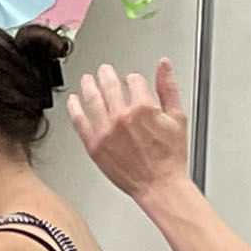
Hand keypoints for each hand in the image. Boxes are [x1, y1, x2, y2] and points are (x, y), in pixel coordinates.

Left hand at [67, 60, 193, 199]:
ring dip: (88, 85)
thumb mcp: (177, 117)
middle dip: (106, 74)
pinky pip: (79, 122)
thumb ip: (168, 88)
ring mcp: (105, 131)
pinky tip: (73, 101)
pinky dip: (74, 108)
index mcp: (143, 107)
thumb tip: (164, 65)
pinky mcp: (94, 145)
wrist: (159, 185)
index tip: (132, 80)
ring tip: (86, 79)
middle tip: (103, 70)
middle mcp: (121, 117)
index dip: (133, 79)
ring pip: (92, 100)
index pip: (134, 81)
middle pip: (109, 86)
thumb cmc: (169, 157)